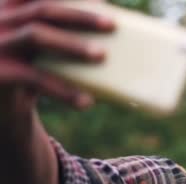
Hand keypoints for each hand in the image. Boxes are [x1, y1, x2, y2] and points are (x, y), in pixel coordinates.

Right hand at [0, 0, 114, 112]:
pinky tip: (87, 101)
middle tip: (112, 24)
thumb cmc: (30, 71)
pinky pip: (34, 78)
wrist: (2, 108)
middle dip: (80, 15)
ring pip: (36, 35)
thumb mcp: (42, 50)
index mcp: (12, 8)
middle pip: (42, 9)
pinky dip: (64, 90)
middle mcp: (0, 20)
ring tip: (102, 55)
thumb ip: (62, 35)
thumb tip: (110, 42)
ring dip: (72, 45)